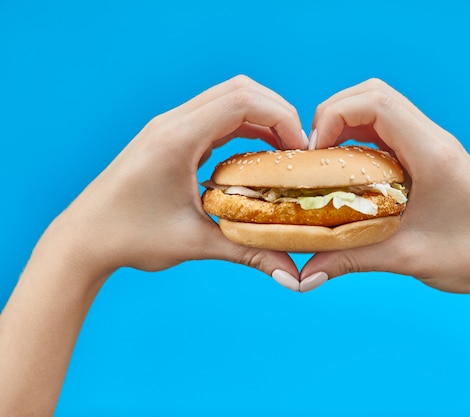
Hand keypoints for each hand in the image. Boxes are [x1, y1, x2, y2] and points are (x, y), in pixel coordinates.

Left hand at [43, 75, 304, 283]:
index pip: (242, 101)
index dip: (281, 118)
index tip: (299, 150)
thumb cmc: (130, 239)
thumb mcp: (195, 244)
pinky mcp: (168, 136)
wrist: (84, 238)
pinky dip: (241, 127)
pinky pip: (214, 116)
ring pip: (227, 98)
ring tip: (282, 151)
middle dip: (277, 113)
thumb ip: (249, 253)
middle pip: (239, 90)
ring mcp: (168, 126)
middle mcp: (172, 122)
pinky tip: (253, 156)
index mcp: (177, 138)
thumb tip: (291, 275)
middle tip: (296, 149)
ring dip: (260, 118)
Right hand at [300, 79, 469, 298]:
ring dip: (348, 124)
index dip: (334, 116)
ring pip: (382, 107)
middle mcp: (435, 139)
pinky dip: (363, 138)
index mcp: (432, 153)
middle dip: (334, 113)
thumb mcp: (404, 258)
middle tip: (316, 154)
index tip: (316, 152)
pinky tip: (352, 172)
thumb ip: (349, 260)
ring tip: (328, 161)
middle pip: (375, 93)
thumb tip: (304, 275)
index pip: (376, 103)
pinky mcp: (433, 157)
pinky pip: (391, 130)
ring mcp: (435, 144)